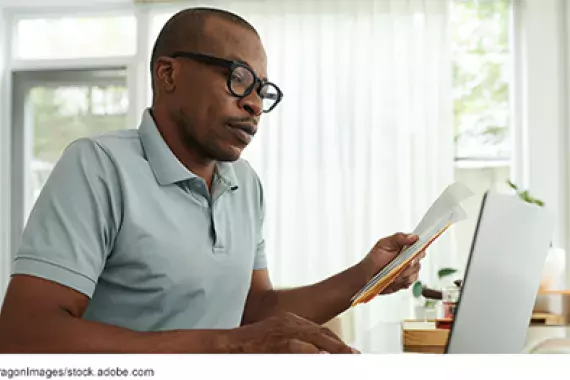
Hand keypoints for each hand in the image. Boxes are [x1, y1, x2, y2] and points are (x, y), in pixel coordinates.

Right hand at [227, 312, 358, 353]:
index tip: (348, 351)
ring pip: (316, 339)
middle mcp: (290, 323)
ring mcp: (285, 332)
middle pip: (322, 333)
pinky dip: (315, 353)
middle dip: (340, 346)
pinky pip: (302, 348)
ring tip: (348, 358)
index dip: (335, 343)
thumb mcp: (276, 337)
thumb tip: (316, 354)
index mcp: (290, 321)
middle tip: (354, 356)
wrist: (228, 345)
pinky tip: (325, 359)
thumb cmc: (250, 346)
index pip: (319, 330)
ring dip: (334, 350)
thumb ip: (296, 342)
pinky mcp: (280, 343)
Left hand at [359, 232, 425, 294]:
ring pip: (416, 270)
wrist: (367, 275)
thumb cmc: (374, 258)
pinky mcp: (407, 279)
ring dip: (405, 272)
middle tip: (400, 263)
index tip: (413, 251)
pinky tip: (395, 278)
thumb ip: (398, 238)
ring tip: (393, 272)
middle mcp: (409, 256)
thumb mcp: (384, 244)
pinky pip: (411, 281)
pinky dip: (403, 280)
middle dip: (410, 261)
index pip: (419, 244)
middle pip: (419, 258)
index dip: (419, 247)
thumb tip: (413, 237)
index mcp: (405, 245)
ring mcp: (409, 269)